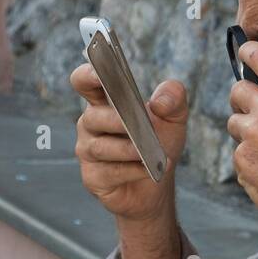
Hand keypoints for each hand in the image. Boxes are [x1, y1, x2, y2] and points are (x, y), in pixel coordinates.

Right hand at [71, 62, 187, 221]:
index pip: (84, 82)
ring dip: (129, 149)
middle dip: (118, 120)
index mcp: (104, 102)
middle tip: (142, 125)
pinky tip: (149, 170)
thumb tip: (161, 101)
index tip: (99, 72)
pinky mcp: (93, 177)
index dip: (87, 75)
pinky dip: (133, 170)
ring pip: (102, 147)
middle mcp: (91, 124)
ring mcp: (88, 151)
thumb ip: (173, 99)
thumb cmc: (159, 144)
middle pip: (94, 116)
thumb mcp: (173, 118)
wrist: (156, 185)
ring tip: (151, 153)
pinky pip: (110, 172)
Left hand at [227, 41, 257, 240]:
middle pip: (238, 90)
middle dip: (243, 99)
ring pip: (235, 123)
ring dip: (246, 132)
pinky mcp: (241, 160)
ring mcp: (250, 135)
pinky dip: (250, 161)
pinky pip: (239, 154)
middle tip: (253, 111)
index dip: (248, 51)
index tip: (244, 52)